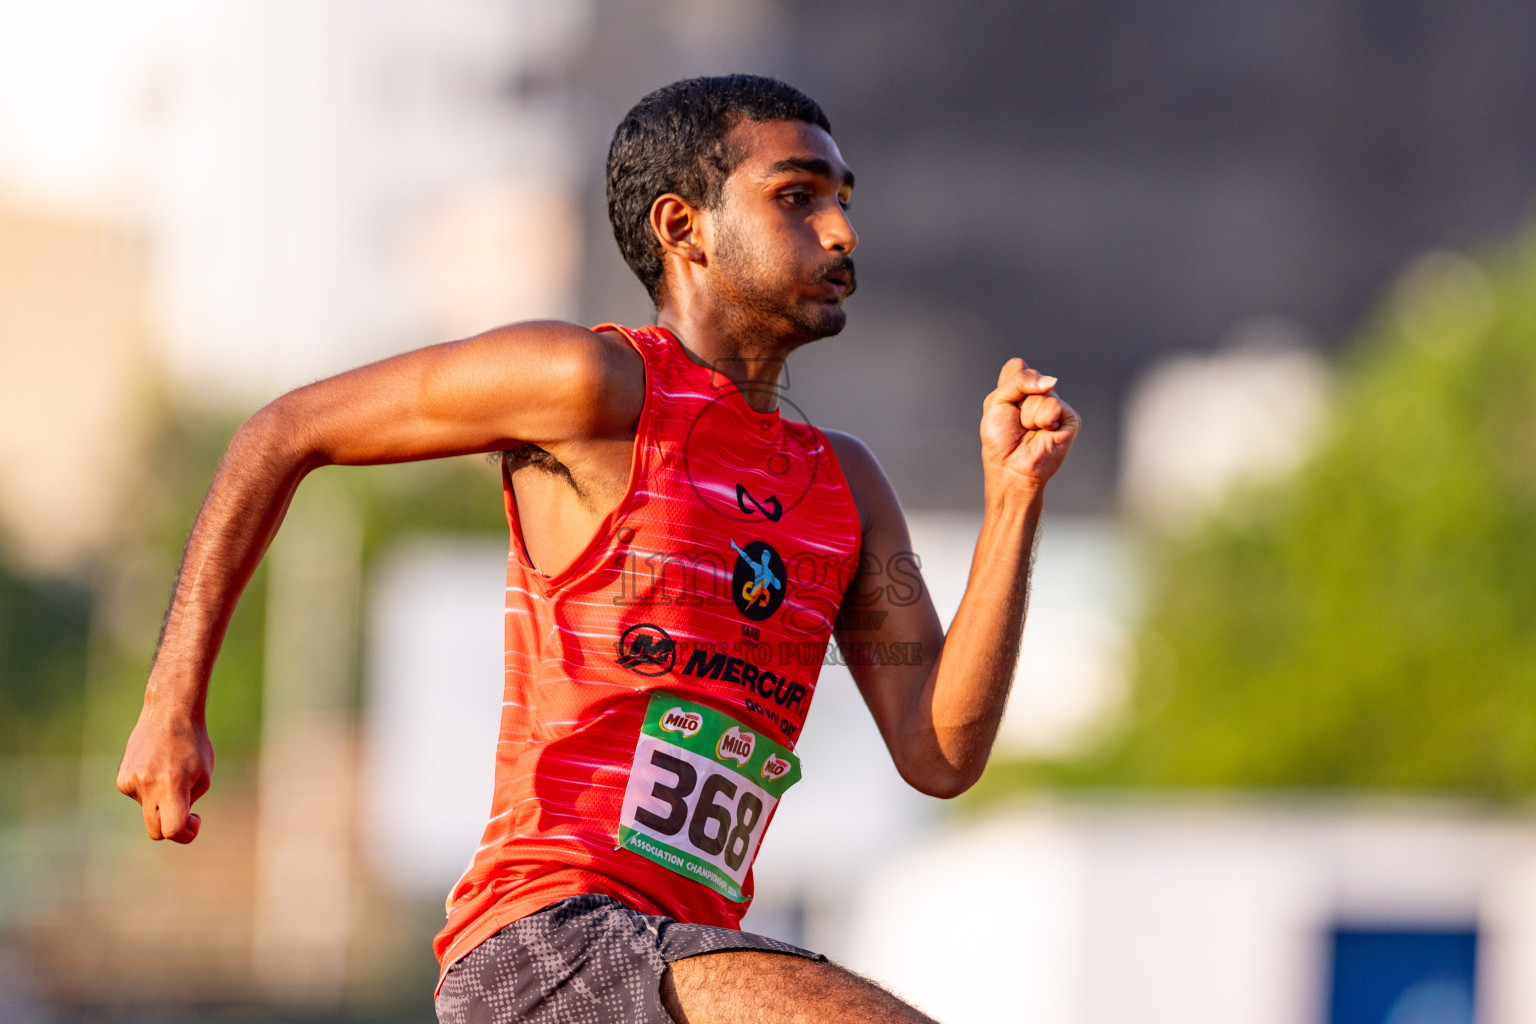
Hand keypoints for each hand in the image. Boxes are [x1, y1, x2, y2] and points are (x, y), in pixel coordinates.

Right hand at [116, 700, 213, 843]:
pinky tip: (156, 769)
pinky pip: (139, 798)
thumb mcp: (203, 775)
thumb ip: (189, 803)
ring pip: (148, 812)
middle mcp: (147, 785)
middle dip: (172, 828)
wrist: (169, 713)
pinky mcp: (122, 779)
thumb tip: (174, 824)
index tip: (194, 823)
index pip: (171, 829)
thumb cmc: (194, 744)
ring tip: (171, 773)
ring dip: (161, 802)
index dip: (185, 835)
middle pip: (156, 831)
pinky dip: (150, 791)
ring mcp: (131, 782)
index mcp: (172, 784)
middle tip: (188, 813)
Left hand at [980, 357, 1079, 491]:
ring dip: (1028, 414)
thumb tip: (1051, 380)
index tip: (1004, 406)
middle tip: (1016, 422)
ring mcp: (1055, 406)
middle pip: (1030, 375)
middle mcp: (1039, 396)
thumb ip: (1018, 380)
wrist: (1012, 468)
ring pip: (1042, 392)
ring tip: (1029, 430)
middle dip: (1016, 400)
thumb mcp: (997, 402)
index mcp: (1020, 390)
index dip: (1009, 384)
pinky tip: (1043, 433)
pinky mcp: (1069, 418)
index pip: (1017, 366)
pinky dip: (1042, 421)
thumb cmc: (1001, 440)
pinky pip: (1053, 405)